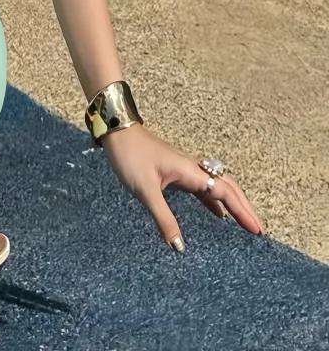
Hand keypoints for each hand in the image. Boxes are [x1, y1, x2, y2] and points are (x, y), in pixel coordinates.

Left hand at [99, 123, 264, 248]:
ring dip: (233, 203)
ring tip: (246, 224)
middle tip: (259, 230)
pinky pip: (203, 187)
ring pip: (217, 186)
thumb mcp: (145, 190)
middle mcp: (192, 168)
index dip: (242, 212)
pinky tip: (218, 215)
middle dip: (245, 208)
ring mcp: (185, 169)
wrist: (117, 130)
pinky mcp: (177, 171)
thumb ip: (163, 218)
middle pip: (228, 187)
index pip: (224, 193)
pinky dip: (215, 201)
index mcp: (190, 171)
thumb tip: (179, 247)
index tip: (258, 231)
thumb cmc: (130, 156)